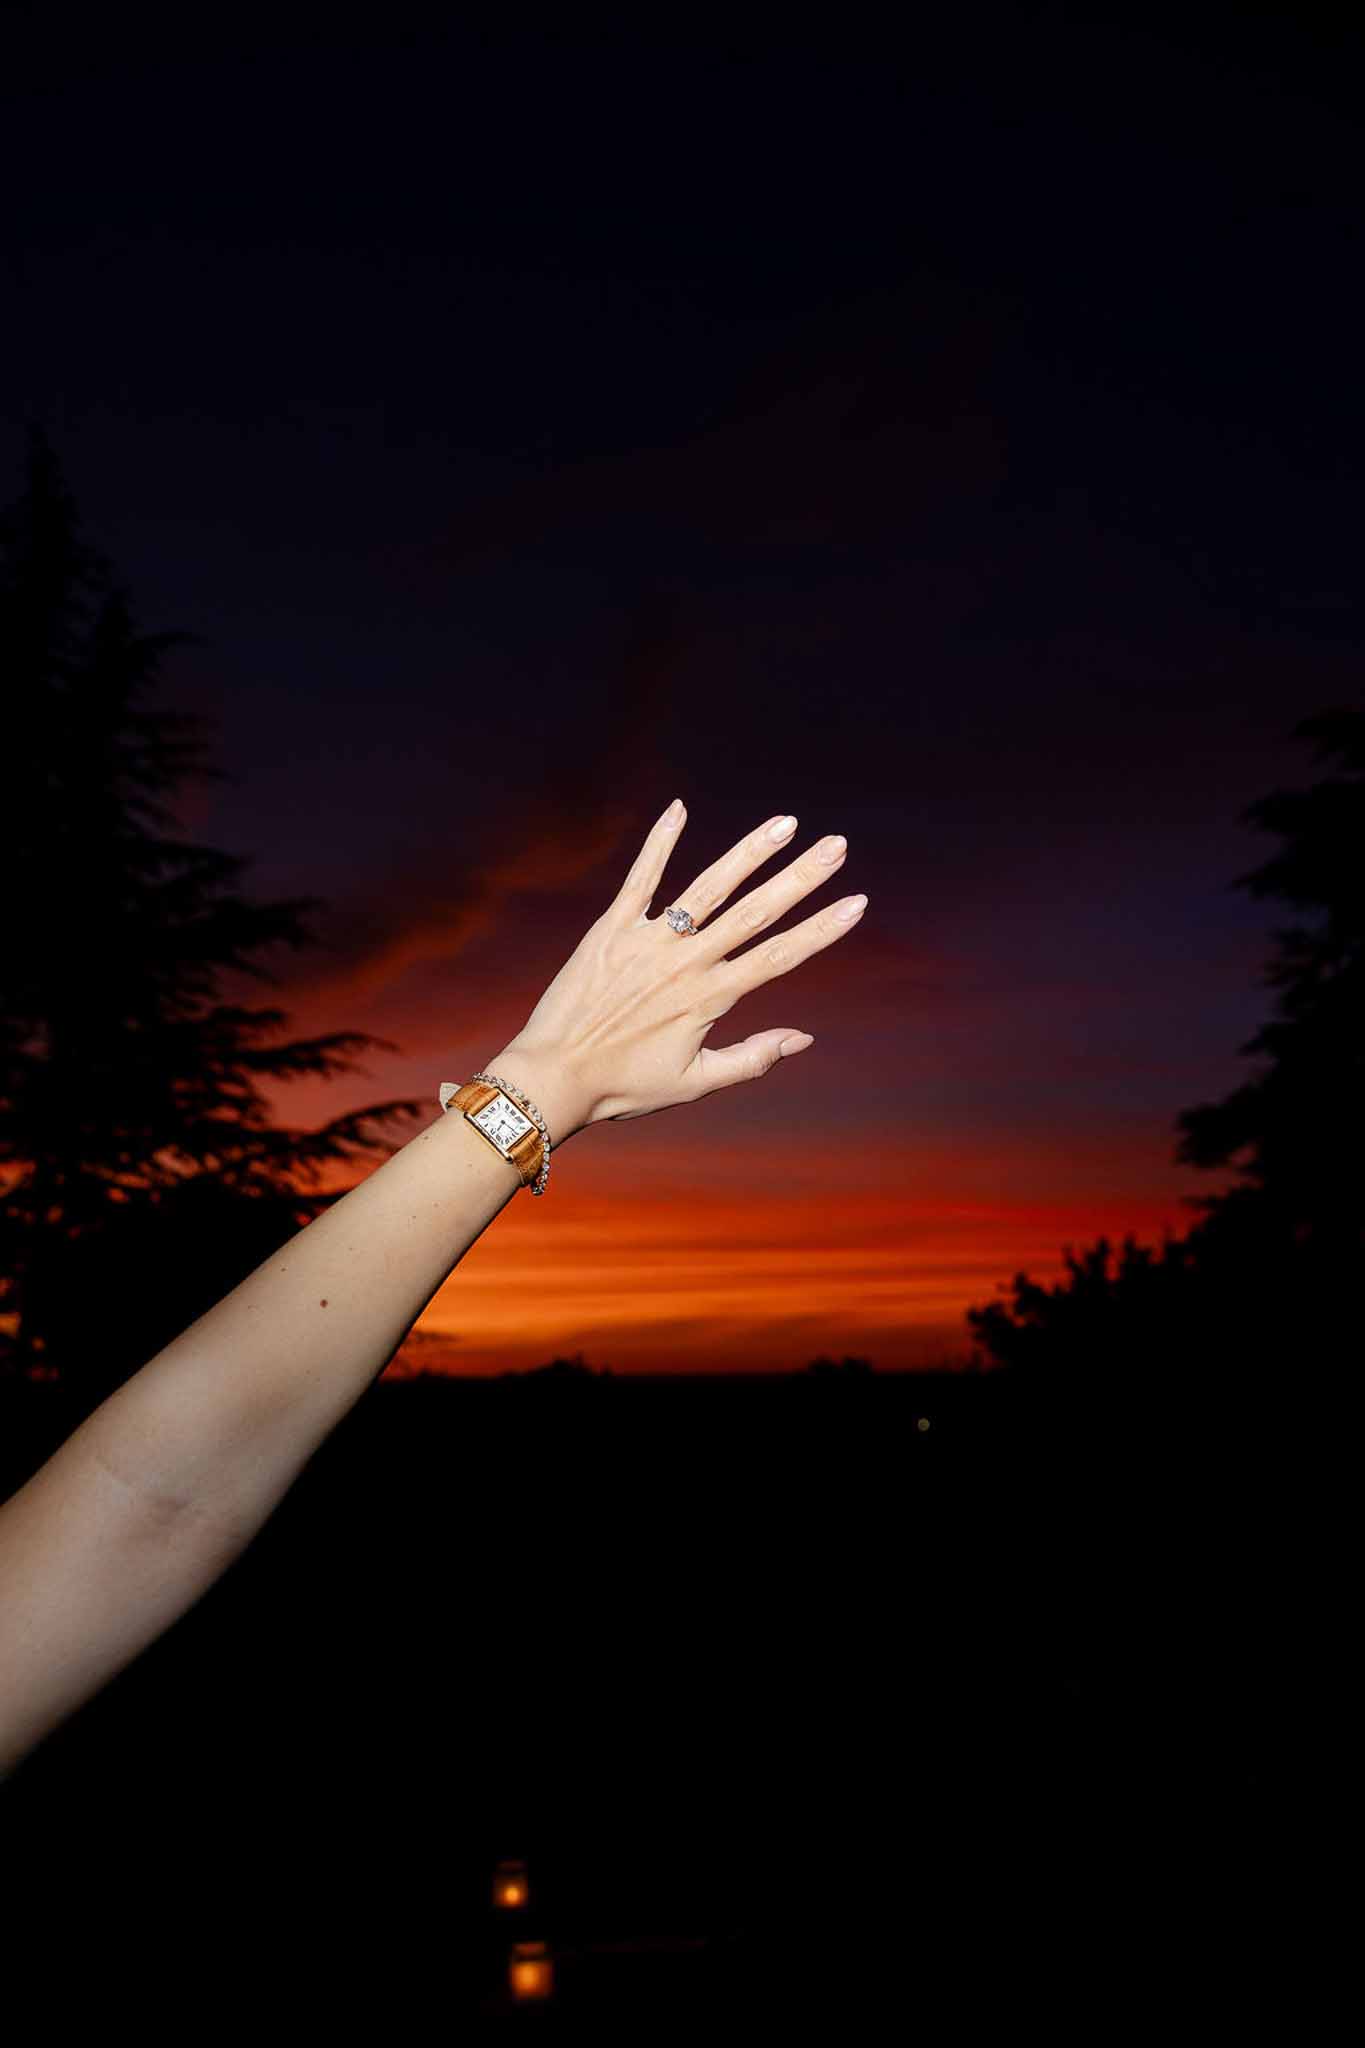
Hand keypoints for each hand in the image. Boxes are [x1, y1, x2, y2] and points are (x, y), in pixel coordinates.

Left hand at [487, 801, 865, 1145]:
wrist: (552, 1078)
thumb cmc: (624, 1087)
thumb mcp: (695, 1083)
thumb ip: (752, 1058)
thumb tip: (805, 1038)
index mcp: (710, 998)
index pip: (779, 956)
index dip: (821, 930)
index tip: (855, 903)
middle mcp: (686, 962)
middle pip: (755, 912)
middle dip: (800, 878)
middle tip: (836, 847)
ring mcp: (649, 940)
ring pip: (708, 888)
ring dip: (749, 853)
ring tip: (784, 824)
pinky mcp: (611, 929)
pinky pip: (640, 879)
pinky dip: (659, 842)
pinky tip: (679, 808)